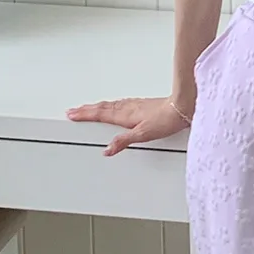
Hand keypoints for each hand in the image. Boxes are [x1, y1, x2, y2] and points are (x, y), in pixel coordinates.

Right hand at [66, 93, 191, 155]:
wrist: (181, 107)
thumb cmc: (166, 120)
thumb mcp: (144, 134)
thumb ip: (124, 141)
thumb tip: (107, 149)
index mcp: (125, 115)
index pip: (100, 115)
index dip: (85, 114)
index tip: (72, 114)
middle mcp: (128, 108)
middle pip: (102, 108)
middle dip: (86, 110)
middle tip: (73, 110)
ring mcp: (134, 105)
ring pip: (110, 105)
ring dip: (96, 107)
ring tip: (87, 108)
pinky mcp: (141, 105)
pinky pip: (118, 104)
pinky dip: (109, 106)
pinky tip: (113, 107)